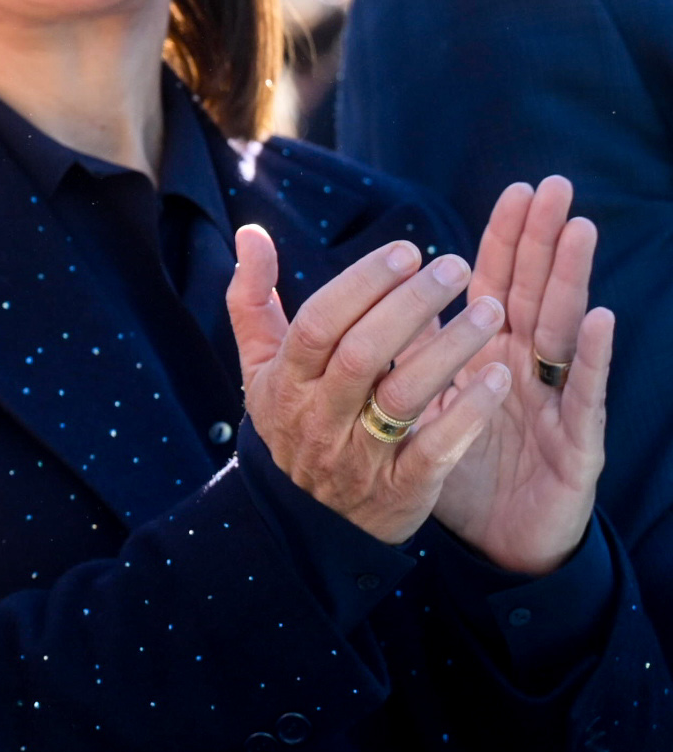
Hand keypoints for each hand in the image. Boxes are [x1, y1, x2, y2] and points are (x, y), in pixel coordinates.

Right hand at [229, 229, 509, 541]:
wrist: (307, 518)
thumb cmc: (294, 419)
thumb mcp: (263, 364)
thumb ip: (253, 299)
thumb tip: (250, 233)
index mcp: (285, 380)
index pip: (319, 324)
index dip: (362, 285)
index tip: (409, 250)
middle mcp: (317, 417)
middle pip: (360, 355)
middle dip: (411, 306)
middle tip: (456, 266)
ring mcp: (357, 455)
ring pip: (402, 397)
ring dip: (449, 350)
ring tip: (492, 310)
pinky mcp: (399, 489)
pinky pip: (435, 450)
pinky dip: (467, 413)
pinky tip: (500, 377)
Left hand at [430, 178, 613, 573]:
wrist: (495, 543)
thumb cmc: (457, 467)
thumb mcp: (423, 406)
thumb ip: (408, 356)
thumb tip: (376, 302)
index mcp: (487, 356)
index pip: (495, 286)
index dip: (505, 240)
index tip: (515, 190)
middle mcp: (524, 369)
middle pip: (533, 293)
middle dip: (542, 239)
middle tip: (555, 185)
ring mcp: (552, 401)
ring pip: (560, 330)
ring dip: (570, 279)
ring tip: (577, 229)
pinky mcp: (574, 443)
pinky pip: (580, 395)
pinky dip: (587, 357)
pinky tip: (594, 319)